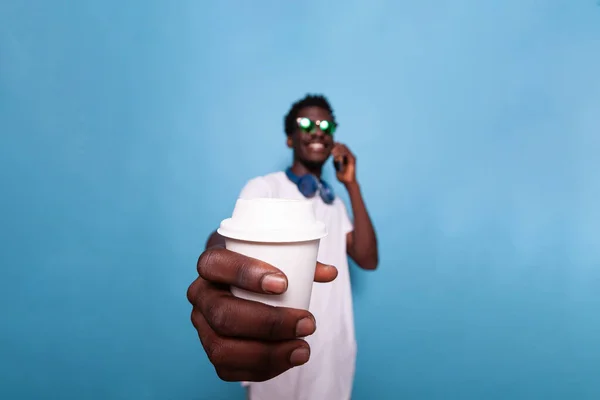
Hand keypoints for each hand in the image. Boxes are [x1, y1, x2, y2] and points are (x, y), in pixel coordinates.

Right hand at [187, 246, 337, 381]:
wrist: (240, 284)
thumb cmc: (261, 265)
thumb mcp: (276, 254)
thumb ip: (303, 261)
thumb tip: (330, 273)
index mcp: (211, 264)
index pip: (214, 265)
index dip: (245, 274)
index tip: (283, 283)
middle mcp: (200, 294)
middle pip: (223, 314)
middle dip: (269, 323)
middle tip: (307, 323)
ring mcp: (202, 325)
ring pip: (222, 348)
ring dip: (267, 353)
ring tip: (302, 349)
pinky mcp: (211, 348)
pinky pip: (227, 369)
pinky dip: (262, 368)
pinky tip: (288, 359)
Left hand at [332, 142, 355, 184]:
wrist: (347, 182)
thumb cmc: (342, 176)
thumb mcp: (336, 167)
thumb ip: (335, 161)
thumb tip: (332, 155)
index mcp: (346, 157)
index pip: (341, 147)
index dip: (336, 146)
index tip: (330, 147)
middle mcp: (350, 155)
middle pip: (343, 146)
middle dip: (336, 147)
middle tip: (330, 150)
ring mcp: (352, 157)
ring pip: (344, 148)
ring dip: (337, 150)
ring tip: (332, 153)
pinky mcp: (352, 160)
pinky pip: (346, 153)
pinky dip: (340, 154)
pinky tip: (336, 157)